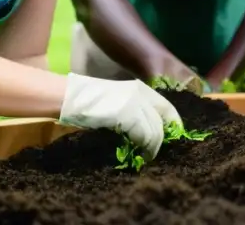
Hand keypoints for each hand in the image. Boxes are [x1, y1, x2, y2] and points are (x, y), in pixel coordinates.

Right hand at [59, 73, 182, 158]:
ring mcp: (134, 103)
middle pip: (163, 119)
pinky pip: (143, 134)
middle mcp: (141, 93)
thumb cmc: (89, 102)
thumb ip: (134, 111)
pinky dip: (144, 146)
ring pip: (155, 130)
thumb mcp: (118, 101)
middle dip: (163, 138)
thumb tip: (147, 131)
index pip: (167, 106)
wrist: (70, 97)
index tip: (174, 136)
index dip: (173, 122)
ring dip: (153, 146)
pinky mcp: (126, 114)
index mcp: (141, 89)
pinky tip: (139, 153)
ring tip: (147, 156)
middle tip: (155, 151)